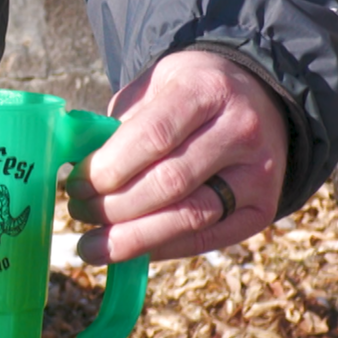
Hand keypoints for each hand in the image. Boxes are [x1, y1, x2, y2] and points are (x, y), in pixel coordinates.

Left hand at [66, 49, 287, 262]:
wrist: (257, 99)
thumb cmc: (189, 94)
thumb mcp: (156, 87)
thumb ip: (119, 123)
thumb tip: (76, 169)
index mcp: (208, 90)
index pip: (153, 135)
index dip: (109, 168)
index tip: (76, 185)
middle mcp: (241, 130)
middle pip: (169, 182)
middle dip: (114, 206)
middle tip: (79, 213)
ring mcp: (258, 173)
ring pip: (190, 217)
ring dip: (133, 238)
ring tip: (92, 246)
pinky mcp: (262, 210)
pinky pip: (206, 239)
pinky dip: (161, 248)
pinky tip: (129, 251)